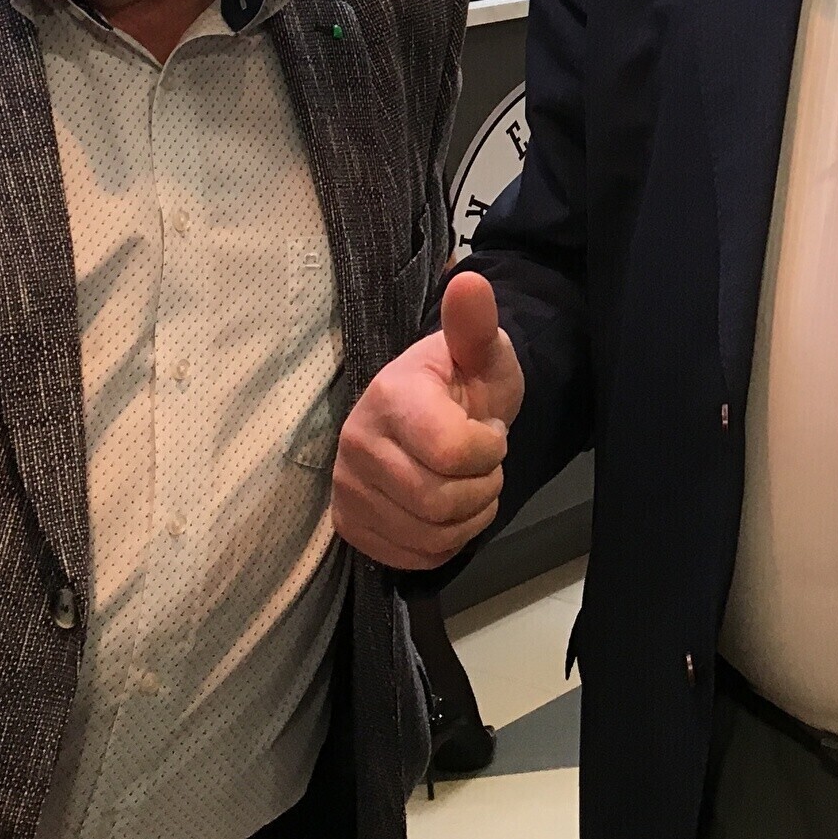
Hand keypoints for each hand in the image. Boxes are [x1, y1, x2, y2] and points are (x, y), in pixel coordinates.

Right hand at [331, 271, 523, 570]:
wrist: (439, 414)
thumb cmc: (466, 383)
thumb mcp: (482, 351)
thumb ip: (476, 324)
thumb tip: (470, 281)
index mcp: (389, 396)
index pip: (453, 453)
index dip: (490, 450)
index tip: (489, 431)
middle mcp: (356, 442)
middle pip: (441, 501)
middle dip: (483, 486)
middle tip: (483, 463)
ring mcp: (347, 488)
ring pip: (430, 534)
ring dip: (469, 517)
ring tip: (468, 484)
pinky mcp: (350, 525)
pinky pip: (413, 557)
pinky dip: (445, 542)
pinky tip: (447, 511)